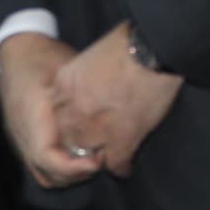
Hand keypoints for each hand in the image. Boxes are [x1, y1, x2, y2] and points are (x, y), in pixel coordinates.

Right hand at [0, 33, 96, 188]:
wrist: (17, 51)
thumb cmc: (43, 57)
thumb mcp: (65, 70)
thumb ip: (81, 98)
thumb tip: (108, 121)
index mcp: (31, 118)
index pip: (47, 158)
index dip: (73, 167)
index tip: (97, 161)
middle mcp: (22, 135)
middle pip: (47, 174)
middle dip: (76, 175)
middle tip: (102, 161)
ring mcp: (21, 140)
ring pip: (44, 174)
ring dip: (69, 175)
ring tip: (92, 160)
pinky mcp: (24, 140)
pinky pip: (40, 166)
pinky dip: (60, 169)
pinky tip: (78, 155)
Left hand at [51, 23, 182, 175]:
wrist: (151, 50)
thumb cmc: (128, 43)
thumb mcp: (93, 53)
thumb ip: (86, 73)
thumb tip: (94, 81)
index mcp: (65, 84)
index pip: (58, 113)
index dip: (73, 120)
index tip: (84, 122)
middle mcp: (75, 109)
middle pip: (69, 137)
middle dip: (81, 142)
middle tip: (95, 144)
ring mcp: (96, 128)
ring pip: (88, 156)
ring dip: (99, 158)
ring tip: (108, 158)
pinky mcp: (121, 140)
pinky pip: (115, 164)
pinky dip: (121, 167)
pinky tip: (126, 165)